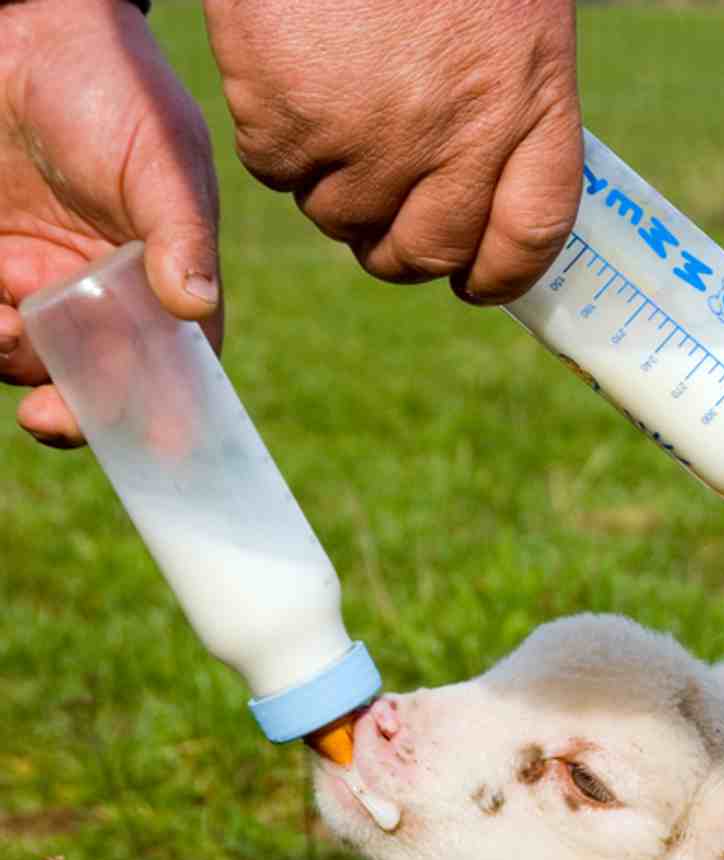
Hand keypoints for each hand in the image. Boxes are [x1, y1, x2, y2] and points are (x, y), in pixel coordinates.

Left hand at [0, 0, 222, 447]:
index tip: (150, 444)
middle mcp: (107, 290)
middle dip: (78, 408)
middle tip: (52, 417)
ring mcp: (39, 278)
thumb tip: (195, 306)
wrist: (20, 30)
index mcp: (166, 275)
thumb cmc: (112, 84)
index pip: (179, 362)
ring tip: (1, 322)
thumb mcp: (161, 154)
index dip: (169, 412)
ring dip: (16, 363)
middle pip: (101, 379)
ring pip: (32, 360)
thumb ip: (180, 230)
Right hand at [202, 0, 583, 304]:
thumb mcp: (513, 22)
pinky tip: (288, 81)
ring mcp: (376, 131)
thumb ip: (512, 106)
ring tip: (334, 118)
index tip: (474, 280)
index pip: (534, 233)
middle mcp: (463, 131)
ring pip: (342, 217)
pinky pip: (276, 170)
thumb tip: (491, 208)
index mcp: (534, 98)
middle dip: (399, 249)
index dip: (502, 273)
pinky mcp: (292, 115)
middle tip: (381, 219)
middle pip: (429, 248)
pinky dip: (275, 141)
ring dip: (332, 187)